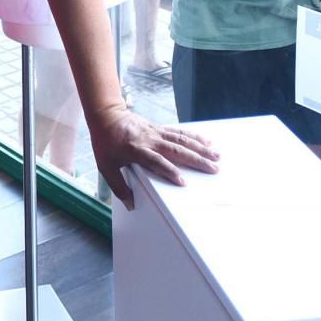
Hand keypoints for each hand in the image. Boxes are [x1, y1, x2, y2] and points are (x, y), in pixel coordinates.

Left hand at [88, 107, 218, 208]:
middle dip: (196, 159)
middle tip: (213, 169)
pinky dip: (193, 136)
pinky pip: (178, 132)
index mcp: (135, 149)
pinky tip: (206, 141)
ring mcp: (155, 132)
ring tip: (216, 156)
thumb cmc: (105, 142)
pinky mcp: (158, 128)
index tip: (183, 182)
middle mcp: (148, 140)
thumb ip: (118, 186)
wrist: (105, 115)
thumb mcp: (105, 166)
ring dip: (200, 148)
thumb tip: (130, 204)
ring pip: (181, 140)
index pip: (155, 161)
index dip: (169, 171)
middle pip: (175, 150)